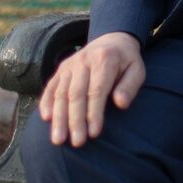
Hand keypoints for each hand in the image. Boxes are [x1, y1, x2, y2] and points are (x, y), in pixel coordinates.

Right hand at [37, 31, 144, 146]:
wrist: (112, 40)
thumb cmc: (126, 61)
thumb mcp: (137, 69)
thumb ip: (130, 86)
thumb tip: (121, 104)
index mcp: (104, 60)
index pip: (97, 90)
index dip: (94, 113)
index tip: (94, 134)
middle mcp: (84, 61)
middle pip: (76, 94)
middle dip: (75, 120)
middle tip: (76, 143)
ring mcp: (70, 64)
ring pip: (61, 93)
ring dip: (59, 117)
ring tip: (58, 140)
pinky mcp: (61, 69)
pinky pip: (51, 86)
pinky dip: (46, 102)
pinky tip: (46, 119)